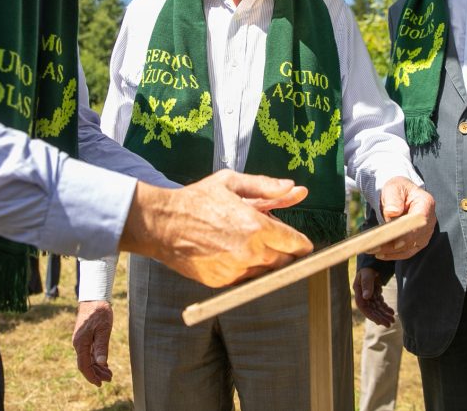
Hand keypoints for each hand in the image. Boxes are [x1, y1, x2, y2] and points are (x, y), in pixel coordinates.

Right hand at [73, 300, 112, 386]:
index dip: (91, 376)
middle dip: (97, 374)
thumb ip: (102, 347)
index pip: (84, 366)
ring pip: (87, 359)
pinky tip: (104, 364)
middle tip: (110, 379)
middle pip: (85, 364)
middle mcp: (78, 344)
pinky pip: (89, 353)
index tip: (100, 384)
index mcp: (80, 343)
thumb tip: (100, 364)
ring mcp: (80, 341)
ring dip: (97, 367)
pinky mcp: (84, 337)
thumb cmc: (99, 312)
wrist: (94, 298)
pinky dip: (96, 359)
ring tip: (109, 374)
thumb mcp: (104, 329)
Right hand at [120, 170, 312, 287]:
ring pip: (266, 272)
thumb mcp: (232, 183)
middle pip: (285, 261)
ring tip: (249, 243)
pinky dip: (246, 268)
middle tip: (276, 241)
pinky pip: (246, 279)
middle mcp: (249, 252)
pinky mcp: (222, 282)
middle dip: (284, 252)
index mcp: (256, 227)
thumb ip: (266, 187)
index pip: (295, 243)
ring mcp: (235, 270)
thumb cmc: (197, 200)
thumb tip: (295, 188)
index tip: (304, 245)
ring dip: (266, 261)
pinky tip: (234, 253)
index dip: (302, 244)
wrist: (162, 224)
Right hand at [353, 267, 393, 326]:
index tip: (379, 322)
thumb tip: (366, 297)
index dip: (370, 315)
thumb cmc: (368, 266)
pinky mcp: (375, 294)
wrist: (373, 261)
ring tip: (392, 320)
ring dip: (384, 314)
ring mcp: (369, 295)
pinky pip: (380, 303)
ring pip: (376, 308)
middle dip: (380, 317)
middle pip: (371, 309)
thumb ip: (367, 284)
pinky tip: (392, 312)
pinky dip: (386, 308)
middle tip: (389, 324)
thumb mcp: (367, 274)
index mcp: (358, 291)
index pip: (363, 307)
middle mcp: (363, 295)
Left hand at [367, 176, 435, 260]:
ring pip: (409, 247)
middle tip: (374, 247)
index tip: (396, 242)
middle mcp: (429, 221)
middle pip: (414, 237)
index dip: (409, 232)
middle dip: (394, 245)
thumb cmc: (397, 190)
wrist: (401, 195)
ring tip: (371, 251)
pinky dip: (393, 255)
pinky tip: (379, 254)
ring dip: (390, 252)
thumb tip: (391, 213)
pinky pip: (407, 252)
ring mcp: (425, 233)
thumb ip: (393, 198)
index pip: (420, 220)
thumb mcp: (394, 188)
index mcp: (426, 203)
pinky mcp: (418, 242)